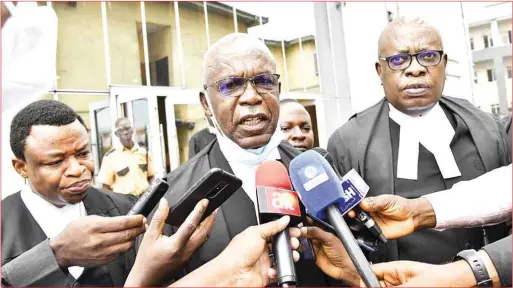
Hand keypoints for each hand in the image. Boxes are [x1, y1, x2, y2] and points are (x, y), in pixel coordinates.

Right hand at [50, 214, 145, 267]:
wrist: (62, 250)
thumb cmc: (75, 232)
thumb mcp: (90, 219)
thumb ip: (108, 220)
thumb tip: (126, 219)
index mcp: (96, 227)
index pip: (122, 223)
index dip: (135, 220)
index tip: (141, 217)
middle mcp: (99, 241)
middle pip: (127, 234)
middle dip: (139, 228)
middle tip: (143, 224)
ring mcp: (102, 252)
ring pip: (126, 245)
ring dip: (134, 238)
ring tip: (136, 232)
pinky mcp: (103, 260)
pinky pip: (120, 253)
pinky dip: (125, 246)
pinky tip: (125, 241)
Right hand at [125, 198, 216, 286]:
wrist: (147, 278)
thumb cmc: (146, 260)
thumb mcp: (150, 236)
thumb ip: (159, 218)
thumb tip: (164, 203)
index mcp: (175, 245)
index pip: (191, 224)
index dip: (199, 211)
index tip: (204, 202)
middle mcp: (185, 251)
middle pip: (204, 232)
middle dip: (210, 218)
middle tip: (213, 207)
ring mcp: (189, 256)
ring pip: (204, 238)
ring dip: (209, 225)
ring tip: (210, 214)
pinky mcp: (189, 258)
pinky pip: (200, 243)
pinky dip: (203, 233)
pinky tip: (201, 227)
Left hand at [174, 216, 299, 286]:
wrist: (232, 274)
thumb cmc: (237, 253)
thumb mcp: (256, 233)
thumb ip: (272, 226)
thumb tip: (284, 219)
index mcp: (258, 236)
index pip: (276, 231)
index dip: (287, 231)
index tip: (296, 231)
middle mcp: (261, 249)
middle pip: (282, 245)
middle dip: (291, 243)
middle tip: (294, 243)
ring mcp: (264, 262)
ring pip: (283, 259)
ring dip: (289, 257)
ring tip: (292, 255)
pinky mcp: (266, 274)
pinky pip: (278, 272)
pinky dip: (280, 271)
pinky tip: (275, 268)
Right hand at [291, 225, 359, 285]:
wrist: (344, 268)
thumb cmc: (344, 253)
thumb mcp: (329, 239)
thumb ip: (317, 232)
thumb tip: (305, 229)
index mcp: (324, 232)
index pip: (312, 225)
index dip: (305, 223)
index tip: (298, 222)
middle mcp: (319, 238)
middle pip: (306, 233)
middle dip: (299, 232)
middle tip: (295, 232)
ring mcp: (315, 247)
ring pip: (303, 241)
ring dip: (298, 240)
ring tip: (296, 240)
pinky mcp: (312, 255)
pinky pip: (303, 251)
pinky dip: (299, 249)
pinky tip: (298, 247)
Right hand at [349, 195, 434, 238]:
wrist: (412, 217)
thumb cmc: (401, 206)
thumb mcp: (387, 201)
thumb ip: (375, 203)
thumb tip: (363, 202)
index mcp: (370, 204)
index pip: (357, 204)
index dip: (352, 205)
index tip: (349, 206)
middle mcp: (370, 214)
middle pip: (356, 215)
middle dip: (351, 215)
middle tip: (351, 214)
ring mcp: (372, 224)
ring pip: (359, 225)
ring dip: (356, 224)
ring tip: (356, 222)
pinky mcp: (376, 233)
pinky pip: (367, 234)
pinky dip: (363, 234)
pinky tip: (361, 231)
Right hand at [370, 260, 475, 286]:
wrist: (455, 283)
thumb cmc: (439, 278)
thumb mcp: (413, 285)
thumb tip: (376, 287)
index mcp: (394, 268)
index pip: (371, 271)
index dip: (365, 280)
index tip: (363, 285)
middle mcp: (396, 277)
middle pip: (376, 283)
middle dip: (376, 287)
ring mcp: (401, 284)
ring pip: (385, 287)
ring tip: (404, 287)